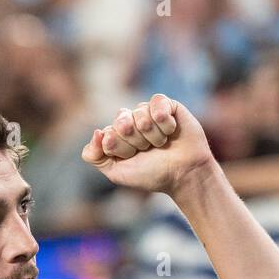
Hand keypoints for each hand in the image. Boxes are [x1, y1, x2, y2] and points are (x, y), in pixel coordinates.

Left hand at [81, 93, 214, 195]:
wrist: (184, 174)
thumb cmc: (152, 174)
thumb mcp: (116, 172)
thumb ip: (94, 156)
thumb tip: (97, 131)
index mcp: (115, 135)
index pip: (107, 134)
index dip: (121, 149)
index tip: (133, 157)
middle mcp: (130, 120)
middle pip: (122, 123)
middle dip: (136, 142)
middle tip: (148, 150)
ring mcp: (147, 111)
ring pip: (141, 116)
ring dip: (153, 136)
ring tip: (162, 143)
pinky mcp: (166, 104)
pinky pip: (157, 105)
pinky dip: (165, 123)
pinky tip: (171, 131)